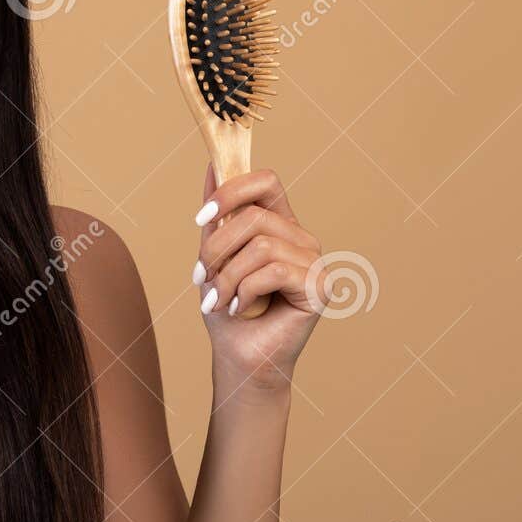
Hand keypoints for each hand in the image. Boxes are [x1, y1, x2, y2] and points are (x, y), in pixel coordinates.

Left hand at [192, 163, 326, 395]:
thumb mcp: (213, 256)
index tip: (201, 217)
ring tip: (218, 299)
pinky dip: (245, 290)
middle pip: (254, 216)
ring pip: (261, 245)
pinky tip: (239, 308)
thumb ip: (217, 215)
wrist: (239, 357)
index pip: (265, 181)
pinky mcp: (320, 286)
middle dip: (216, 248)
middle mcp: (301, 238)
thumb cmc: (227, 308)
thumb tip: (212, 165)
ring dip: (227, 276)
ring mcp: (315, 261)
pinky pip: (275, 270)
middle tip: (202, 278)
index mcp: (279, 224)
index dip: (230, 190)